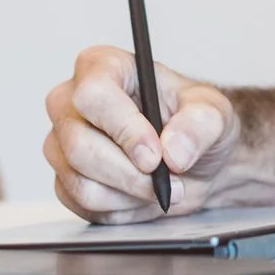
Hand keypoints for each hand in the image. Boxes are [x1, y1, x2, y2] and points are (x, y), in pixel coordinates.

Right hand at [42, 46, 238, 222]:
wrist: (193, 161)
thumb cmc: (194, 123)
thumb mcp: (213, 113)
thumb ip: (200, 124)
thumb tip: (173, 150)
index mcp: (102, 66)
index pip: (93, 95)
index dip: (123, 128)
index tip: (154, 154)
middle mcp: (71, 101)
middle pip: (79, 145)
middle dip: (130, 173)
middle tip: (168, 180)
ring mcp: (61, 142)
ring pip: (81, 182)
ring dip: (130, 193)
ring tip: (161, 186)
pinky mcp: (63, 179)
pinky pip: (82, 205)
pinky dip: (120, 208)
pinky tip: (140, 194)